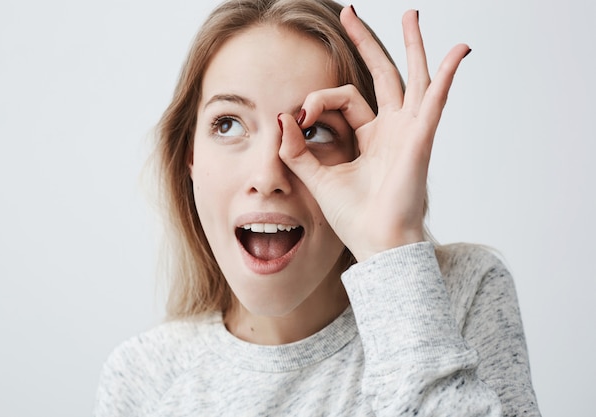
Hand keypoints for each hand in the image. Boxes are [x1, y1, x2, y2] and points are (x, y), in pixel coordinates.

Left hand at [278, 7, 470, 261]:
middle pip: (381, 75)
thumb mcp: (318, 178)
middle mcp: (392, 129)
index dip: (318, 99)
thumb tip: (280, 118)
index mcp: (370, 137)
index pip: (345, 98)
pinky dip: (447, 76)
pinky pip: (437, 100)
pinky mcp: (421, 138)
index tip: (297, 115)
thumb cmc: (354, 217)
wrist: (377, 243)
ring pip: (413, 77)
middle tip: (350, 13)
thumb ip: (297, 150)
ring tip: (412, 14)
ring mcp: (409, 131)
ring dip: (412, 45)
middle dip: (366, 43)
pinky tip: (458, 51)